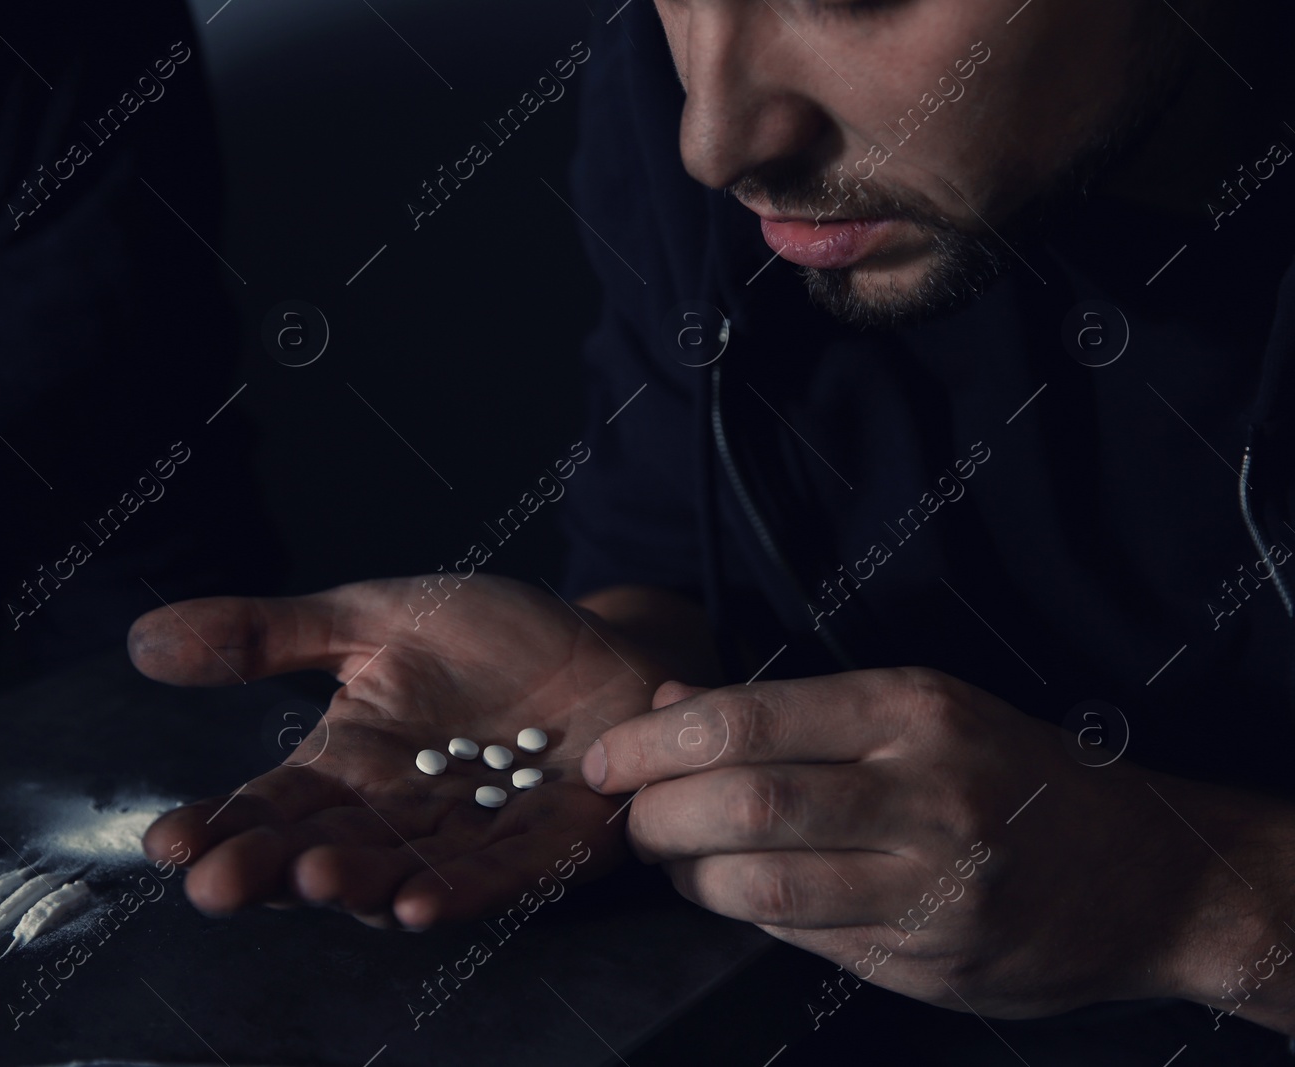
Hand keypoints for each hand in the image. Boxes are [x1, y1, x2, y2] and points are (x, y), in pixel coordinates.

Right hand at [126, 574, 668, 928]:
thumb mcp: (371, 618)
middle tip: (216, 882)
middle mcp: (401, 815)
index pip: (271, 805)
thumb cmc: (487, 638)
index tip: (168, 840)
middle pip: (323, 851)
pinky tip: (417, 905)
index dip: (220, 824)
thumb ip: (269, 635)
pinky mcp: (549, 847)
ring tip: (313, 877)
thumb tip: (142, 641)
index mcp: (350, 765)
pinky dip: (461, 893)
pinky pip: (499, 877)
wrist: (603, 646)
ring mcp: (473, 838)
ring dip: (357, 883)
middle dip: (270, 869)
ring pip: (401, 873)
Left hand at [583, 667, 1229, 1017]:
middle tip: (630, 817)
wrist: (1146, 875)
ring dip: (691, 877)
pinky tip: (742, 893)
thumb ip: (789, 710)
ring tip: (679, 859)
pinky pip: (802, 938)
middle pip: (741, 805)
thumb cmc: (1010, 775)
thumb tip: (668, 707)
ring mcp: (932, 887)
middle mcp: (924, 794)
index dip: (651, 744)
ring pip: (760, 887)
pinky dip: (750, 915)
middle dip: (654, 815)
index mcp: (911, 711)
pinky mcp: (931, 961)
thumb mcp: (916, 709)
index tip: (605, 759)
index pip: (744, 720)